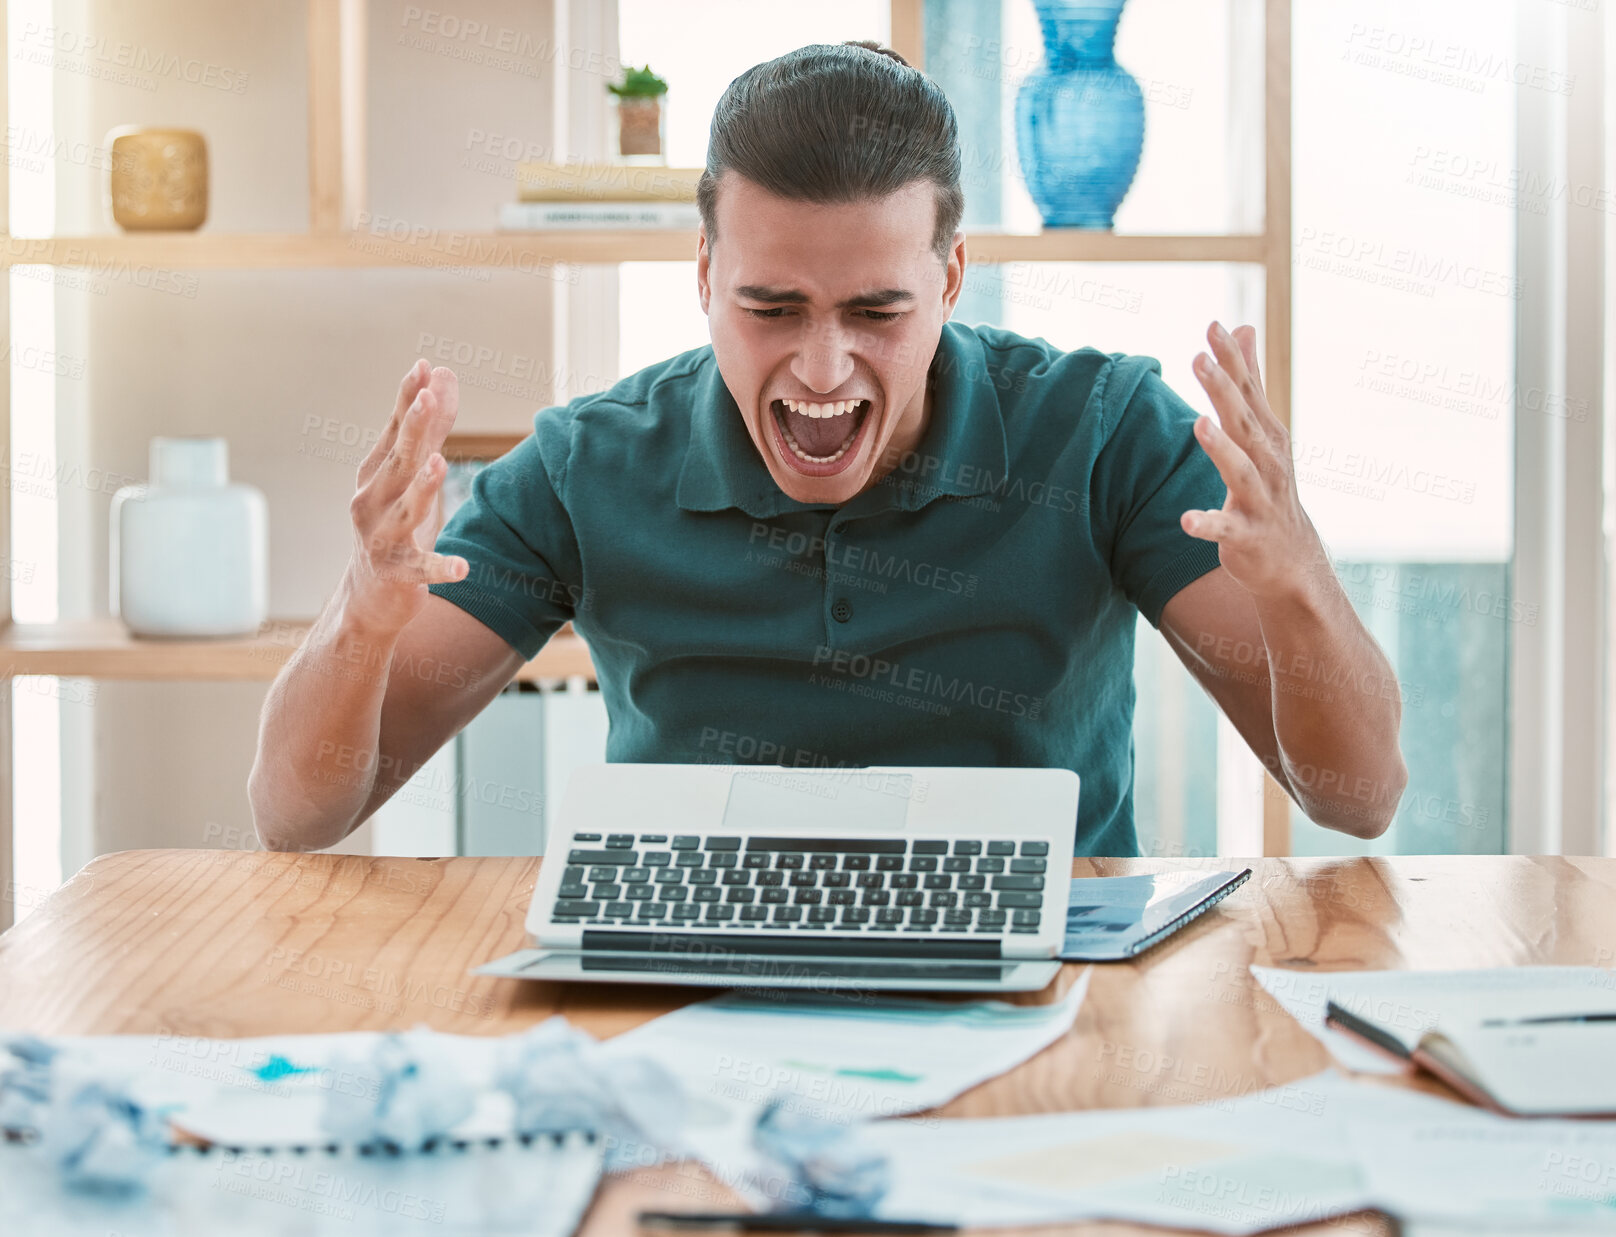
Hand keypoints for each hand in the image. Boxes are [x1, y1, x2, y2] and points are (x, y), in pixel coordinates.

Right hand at [342, 359, 468, 633]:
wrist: (367, 595)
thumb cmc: (395, 523)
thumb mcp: (412, 472)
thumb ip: (431, 425)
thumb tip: (442, 371)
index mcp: (377, 473)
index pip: (394, 430)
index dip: (407, 399)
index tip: (423, 366)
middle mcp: (372, 501)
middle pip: (398, 461)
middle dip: (412, 429)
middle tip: (426, 399)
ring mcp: (382, 537)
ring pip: (406, 509)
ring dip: (421, 486)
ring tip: (438, 462)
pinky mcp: (399, 573)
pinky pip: (422, 568)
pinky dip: (440, 567)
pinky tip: (462, 567)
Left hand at [1181, 322, 1327, 602]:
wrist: (1292, 559)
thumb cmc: (1269, 486)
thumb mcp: (1262, 430)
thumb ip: (1250, 380)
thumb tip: (1242, 326)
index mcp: (1267, 436)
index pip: (1249, 392)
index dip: (1232, 360)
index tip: (1212, 327)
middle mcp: (1268, 463)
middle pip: (1244, 422)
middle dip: (1224, 390)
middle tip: (1199, 358)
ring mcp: (1259, 500)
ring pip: (1240, 471)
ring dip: (1220, 449)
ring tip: (1199, 423)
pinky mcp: (1246, 536)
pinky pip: (1225, 529)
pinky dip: (1208, 524)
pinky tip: (1187, 520)